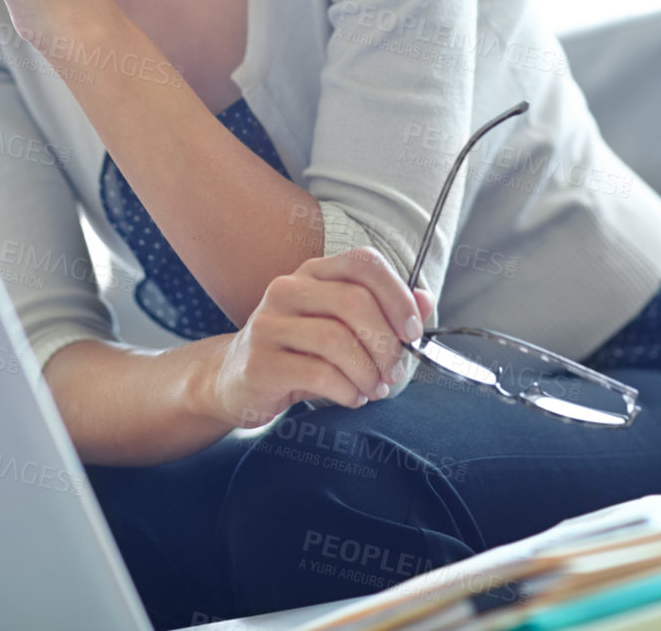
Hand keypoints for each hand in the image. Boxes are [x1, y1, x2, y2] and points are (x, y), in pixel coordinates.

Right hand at [204, 246, 436, 429]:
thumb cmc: (298, 352)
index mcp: (313, 273)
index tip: (412, 331)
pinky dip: (348, 389)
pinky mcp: (260, 362)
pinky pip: (319, 373)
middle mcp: (287, 289)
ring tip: (373, 388)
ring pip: (337, 339)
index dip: (397, 295)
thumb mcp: (341, 327)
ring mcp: (268, 323)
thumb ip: (383, 312)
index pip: (363, 262)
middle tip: (394, 370)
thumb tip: (425, 300)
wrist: (235, 382)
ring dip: (368, 370)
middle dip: (386, 342)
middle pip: (354, 302)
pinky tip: (352, 397)